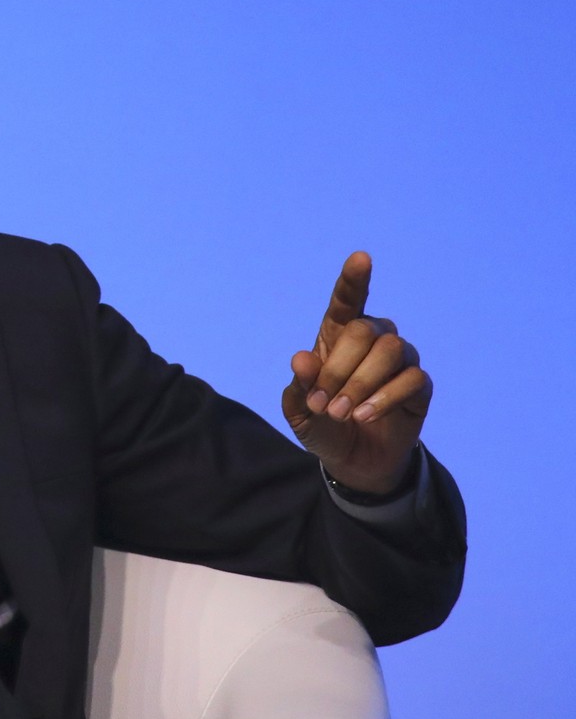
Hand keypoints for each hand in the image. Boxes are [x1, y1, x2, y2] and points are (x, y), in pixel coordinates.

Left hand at [282, 251, 431, 493]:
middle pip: (365, 330)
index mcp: (337, 336)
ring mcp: (399, 360)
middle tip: (323, 404)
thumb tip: (301, 358)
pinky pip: (412, 379)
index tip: (361, 259)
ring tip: (342, 414)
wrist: (351, 460)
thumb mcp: (300, 410)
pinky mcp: (419, 385)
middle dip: (340, 368)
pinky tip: (366, 416)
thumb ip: (300, 385)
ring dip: (361, 385)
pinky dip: (385, 399)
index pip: (347, 301)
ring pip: (390, 350)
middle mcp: (372, 340)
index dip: (354, 280)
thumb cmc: (322, 424)